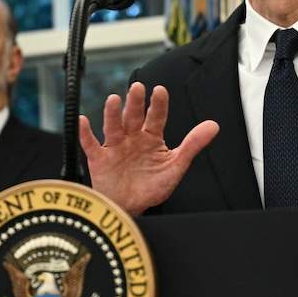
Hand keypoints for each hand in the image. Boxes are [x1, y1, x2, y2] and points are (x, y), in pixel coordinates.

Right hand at [78, 82, 218, 214]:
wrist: (129, 208)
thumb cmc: (151, 187)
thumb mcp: (176, 166)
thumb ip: (193, 144)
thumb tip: (213, 126)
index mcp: (151, 138)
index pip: (156, 117)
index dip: (158, 104)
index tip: (160, 91)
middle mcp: (132, 138)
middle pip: (133, 117)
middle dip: (135, 103)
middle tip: (137, 88)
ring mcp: (115, 147)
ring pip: (113, 126)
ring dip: (112, 113)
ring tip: (114, 100)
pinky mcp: (99, 159)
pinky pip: (91, 144)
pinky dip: (85, 133)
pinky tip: (84, 121)